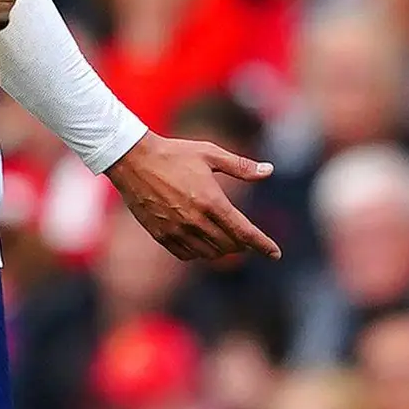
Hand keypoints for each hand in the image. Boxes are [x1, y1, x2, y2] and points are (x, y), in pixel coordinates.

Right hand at [108, 132, 279, 262]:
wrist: (133, 160)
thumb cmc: (174, 153)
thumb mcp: (210, 154)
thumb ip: (241, 167)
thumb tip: (269, 171)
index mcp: (211, 201)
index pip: (244, 232)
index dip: (263, 245)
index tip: (276, 254)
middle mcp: (195, 220)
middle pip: (229, 246)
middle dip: (243, 245)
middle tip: (247, 238)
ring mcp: (176, 230)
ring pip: (209, 254)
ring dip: (222, 250)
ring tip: (226, 240)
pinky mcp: (160, 235)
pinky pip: (187, 254)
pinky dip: (199, 252)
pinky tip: (202, 241)